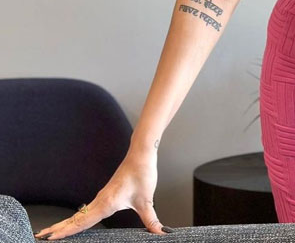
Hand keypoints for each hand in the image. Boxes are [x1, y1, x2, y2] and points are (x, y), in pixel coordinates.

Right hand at [34, 152, 168, 238]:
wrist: (141, 153)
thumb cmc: (142, 172)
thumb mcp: (146, 199)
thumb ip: (151, 220)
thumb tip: (160, 233)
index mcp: (107, 203)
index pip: (82, 222)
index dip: (67, 231)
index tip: (51, 238)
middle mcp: (101, 200)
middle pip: (76, 219)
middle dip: (59, 229)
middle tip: (41, 237)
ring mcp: (102, 197)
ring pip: (80, 214)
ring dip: (66, 224)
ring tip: (52, 233)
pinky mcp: (106, 195)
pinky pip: (87, 209)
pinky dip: (77, 218)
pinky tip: (76, 222)